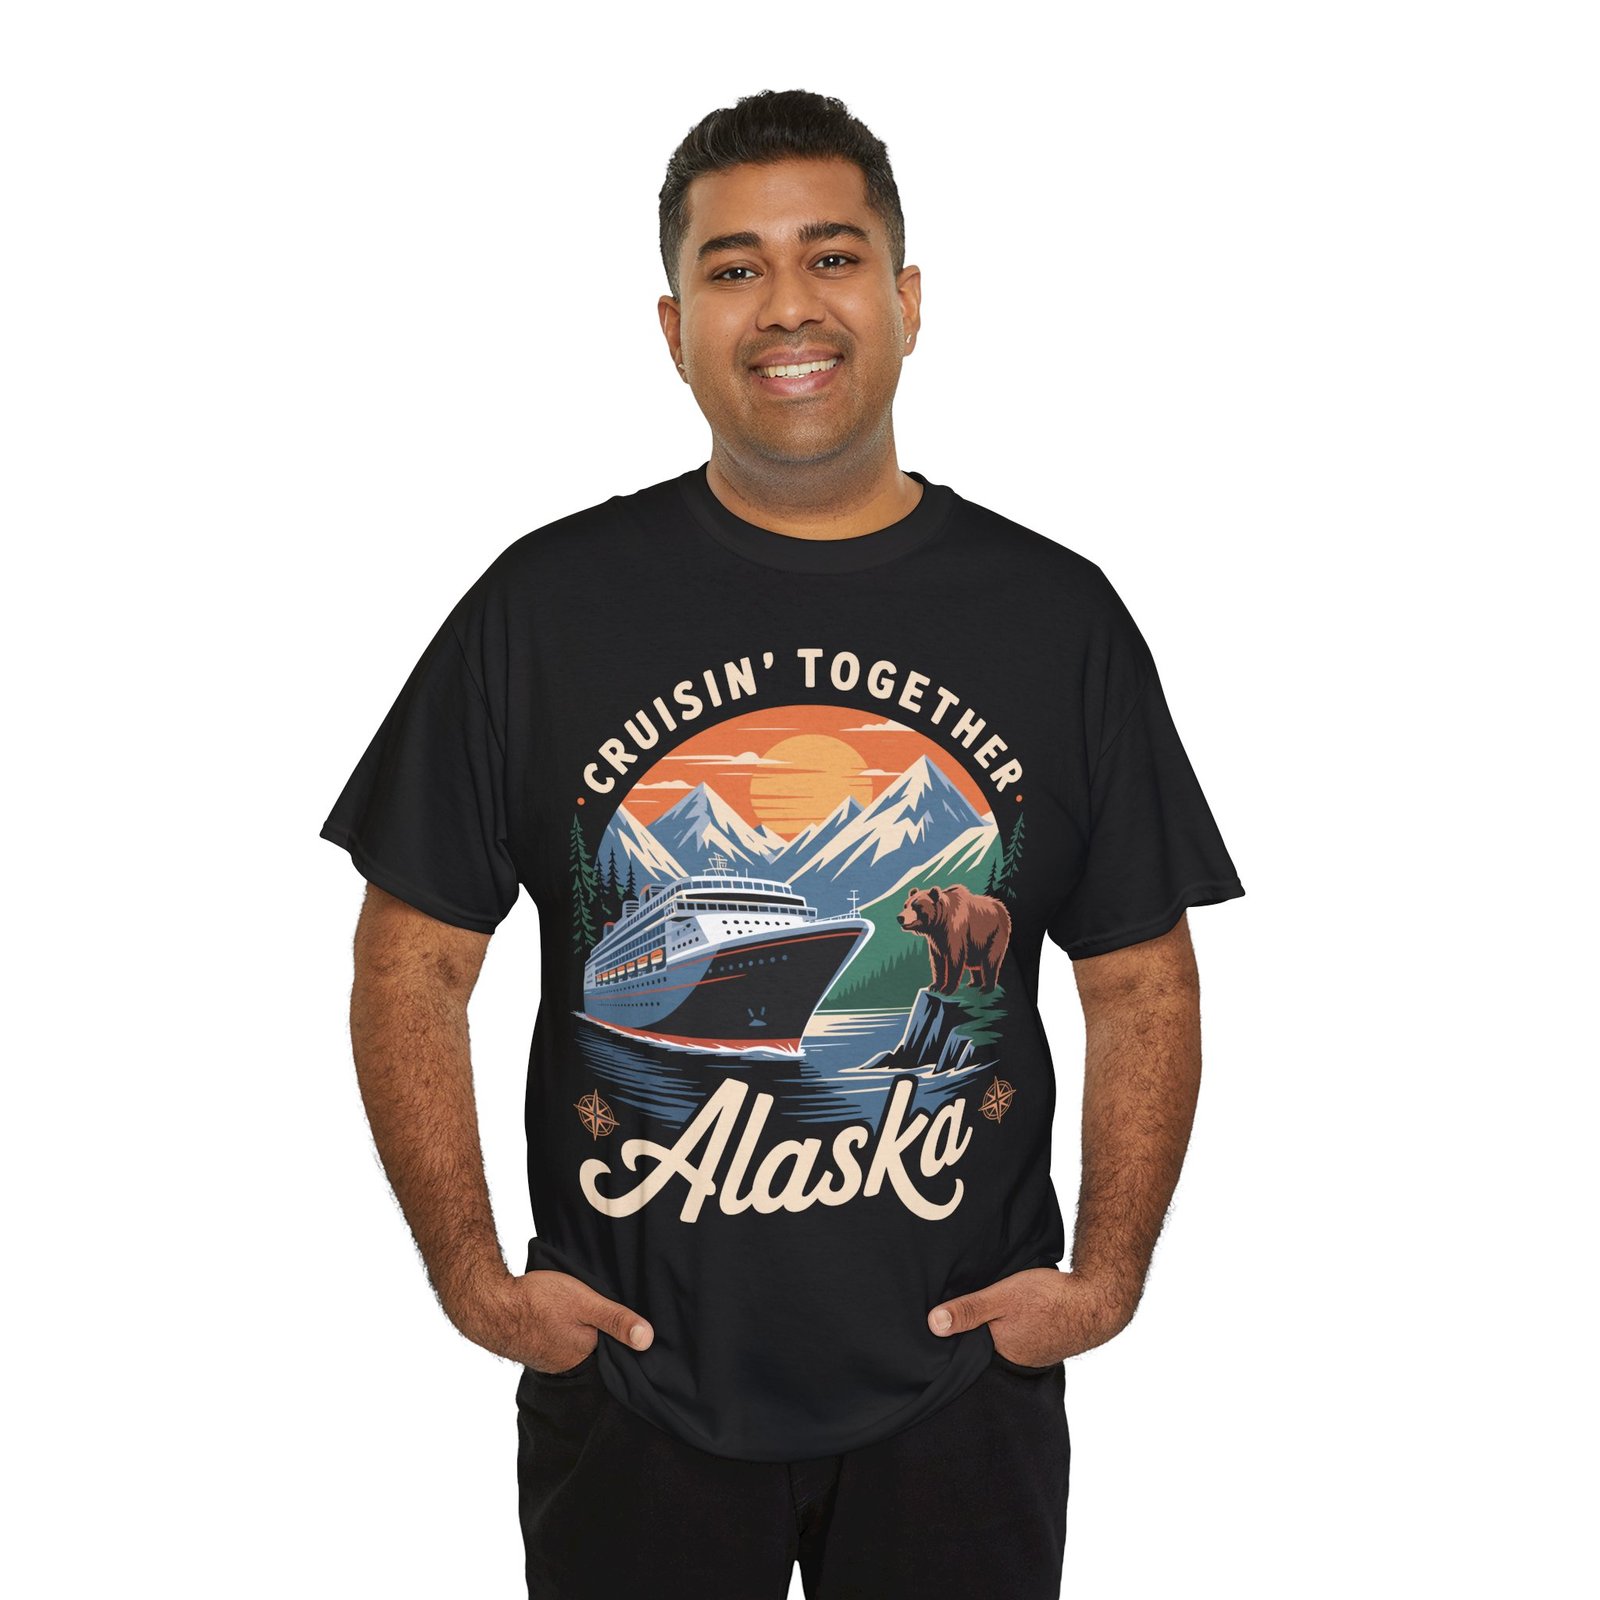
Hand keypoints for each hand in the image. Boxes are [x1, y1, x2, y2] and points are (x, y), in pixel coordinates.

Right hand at [449, 1265, 654, 1372]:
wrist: (490, 1304)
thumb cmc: (538, 1301)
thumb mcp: (585, 1302)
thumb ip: (615, 1319)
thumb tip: (648, 1340)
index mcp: (584, 1355)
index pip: (613, 1350)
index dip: (621, 1336)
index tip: (629, 1322)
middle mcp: (566, 1363)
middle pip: (593, 1347)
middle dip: (600, 1335)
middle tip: (604, 1313)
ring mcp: (547, 1358)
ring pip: (573, 1344)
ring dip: (578, 1331)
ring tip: (581, 1314)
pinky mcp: (533, 1347)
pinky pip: (556, 1341)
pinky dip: (560, 1330)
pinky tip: (559, 1316)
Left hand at [927, 1268, 1137, 1364]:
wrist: (1097, 1301)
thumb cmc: (1049, 1298)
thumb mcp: (1002, 1297)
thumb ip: (969, 1310)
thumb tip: (933, 1325)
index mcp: (1000, 1352)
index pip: (967, 1349)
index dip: (954, 1336)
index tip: (938, 1326)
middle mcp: (1016, 1359)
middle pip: (985, 1345)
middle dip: (974, 1333)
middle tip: (959, 1315)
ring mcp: (1034, 1352)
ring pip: (1004, 1340)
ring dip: (997, 1328)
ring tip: (986, 1312)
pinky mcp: (1047, 1341)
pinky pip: (1022, 1336)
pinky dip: (1015, 1326)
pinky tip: (1016, 1313)